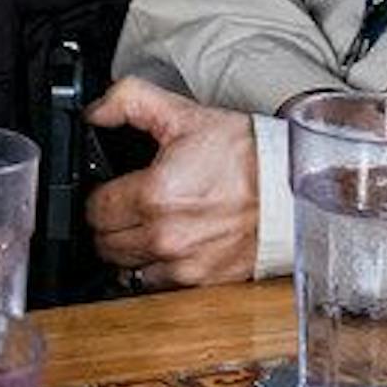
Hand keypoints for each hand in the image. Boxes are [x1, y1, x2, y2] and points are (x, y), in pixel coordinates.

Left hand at [86, 79, 258, 289]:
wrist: (292, 186)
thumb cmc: (246, 154)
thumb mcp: (184, 113)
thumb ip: (129, 101)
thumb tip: (96, 112)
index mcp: (155, 195)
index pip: (94, 210)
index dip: (99, 195)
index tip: (112, 189)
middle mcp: (166, 237)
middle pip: (104, 243)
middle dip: (110, 223)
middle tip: (128, 205)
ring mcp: (184, 265)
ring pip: (126, 269)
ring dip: (129, 250)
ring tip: (148, 225)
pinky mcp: (202, 282)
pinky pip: (157, 285)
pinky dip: (156, 268)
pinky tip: (169, 246)